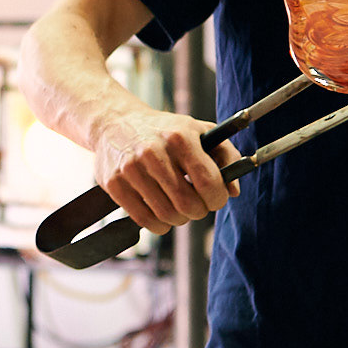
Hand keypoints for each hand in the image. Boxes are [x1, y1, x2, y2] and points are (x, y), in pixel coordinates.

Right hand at [93, 108, 240, 234]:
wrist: (115, 122)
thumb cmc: (165, 131)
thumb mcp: (198, 131)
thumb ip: (226, 156)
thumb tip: (233, 191)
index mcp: (179, 137)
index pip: (208, 182)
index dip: (217, 199)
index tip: (215, 199)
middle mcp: (153, 151)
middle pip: (187, 205)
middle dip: (198, 211)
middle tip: (196, 206)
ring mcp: (130, 168)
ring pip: (166, 216)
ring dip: (178, 219)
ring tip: (178, 208)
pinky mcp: (114, 183)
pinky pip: (144, 220)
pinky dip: (158, 225)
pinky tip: (160, 213)